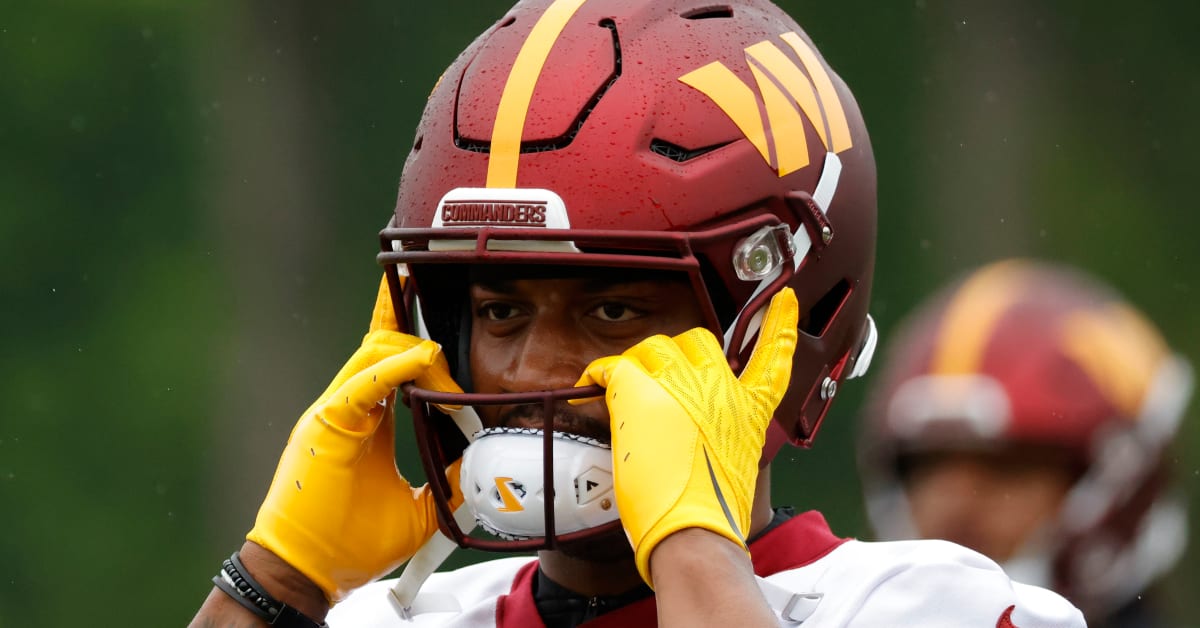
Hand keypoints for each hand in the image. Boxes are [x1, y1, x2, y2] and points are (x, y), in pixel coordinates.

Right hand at [246, 277, 463, 601]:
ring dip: (416, 350)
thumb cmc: (351, 546)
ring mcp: (335, 410)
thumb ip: (447, 480)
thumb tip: (484, 462)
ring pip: (375, 351)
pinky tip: (425, 363)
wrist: (307, 574)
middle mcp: (349, 405)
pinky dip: (397, 368)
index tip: (445, 319)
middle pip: (381, 341)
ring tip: (450, 378)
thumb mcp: (419, 511)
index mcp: (367, 419)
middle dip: (412, 319)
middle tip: (448, 332)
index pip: (391, 360)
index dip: (413, 333)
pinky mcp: (328, 423)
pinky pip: (365, 382)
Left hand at [574, 287, 797, 584]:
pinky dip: (599, 373)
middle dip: (676, 356)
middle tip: (656, 384)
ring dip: (638, 366)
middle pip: (698, 342)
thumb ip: (722, 434)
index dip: (783, 325)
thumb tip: (692, 435)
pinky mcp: (642, 394)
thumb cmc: (713, 515)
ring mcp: (683, 386)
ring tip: (624, 394)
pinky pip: (615, 365)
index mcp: (750, 409)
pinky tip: (591, 385)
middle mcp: (722, 389)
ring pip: (654, 348)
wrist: (695, 530)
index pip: (775, 356)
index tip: (785, 300)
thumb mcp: (736, 465)